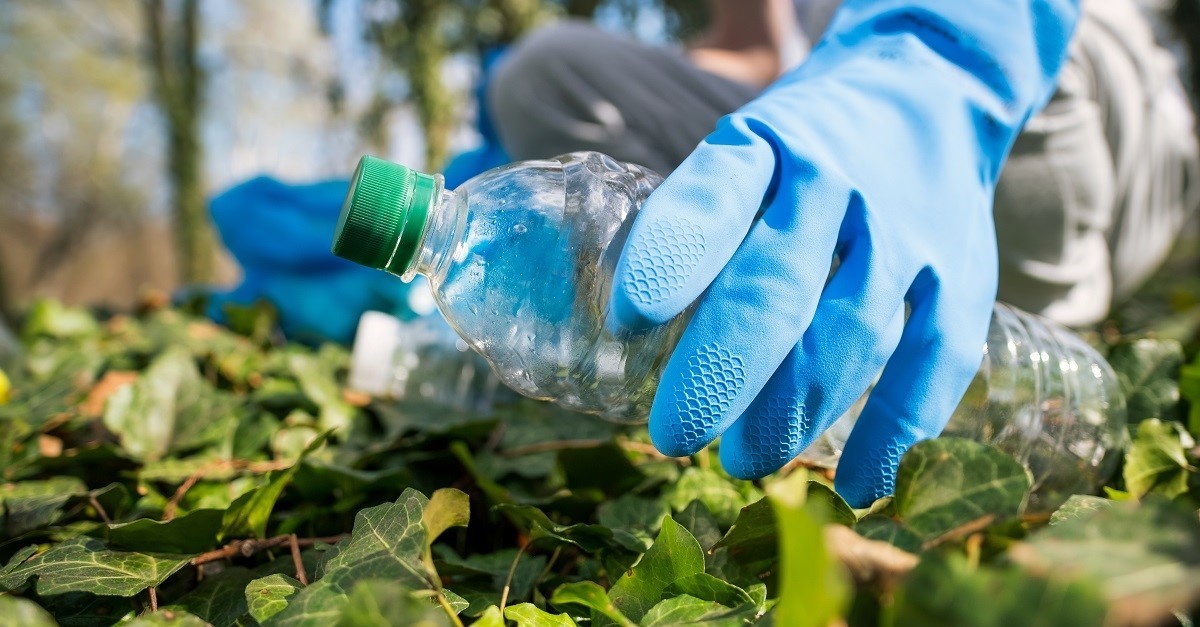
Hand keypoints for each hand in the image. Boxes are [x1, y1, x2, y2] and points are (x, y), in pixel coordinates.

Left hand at [610, 0, 1079, 505]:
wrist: (932, 85)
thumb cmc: (808, 143)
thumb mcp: (747, 147)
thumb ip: (701, 224)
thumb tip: (629, 332)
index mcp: (767, 144)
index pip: (714, 196)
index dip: (671, 258)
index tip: (628, 319)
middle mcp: (838, 181)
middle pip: (777, 286)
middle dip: (721, 372)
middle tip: (674, 435)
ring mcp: (907, 229)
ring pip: (850, 333)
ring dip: (794, 411)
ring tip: (744, 461)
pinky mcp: (963, 271)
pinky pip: (934, 359)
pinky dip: (896, 430)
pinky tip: (858, 485)